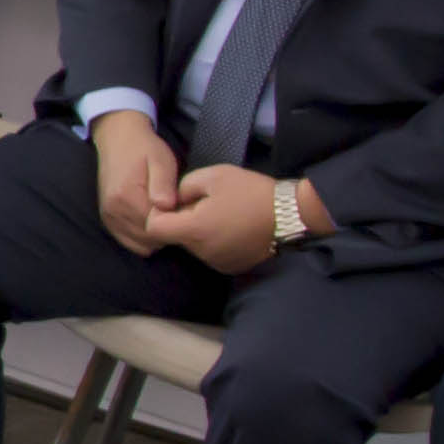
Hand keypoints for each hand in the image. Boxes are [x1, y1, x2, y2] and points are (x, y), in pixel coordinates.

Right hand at [88, 111, 179, 251]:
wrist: (117, 138)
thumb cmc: (144, 148)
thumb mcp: (161, 160)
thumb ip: (164, 183)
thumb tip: (166, 206)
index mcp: (126, 196)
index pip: (156, 228)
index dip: (174, 225)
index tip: (183, 212)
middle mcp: (113, 211)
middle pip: (148, 239)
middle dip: (166, 233)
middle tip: (177, 214)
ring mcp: (108, 217)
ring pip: (139, 244)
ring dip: (155, 236)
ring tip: (165, 216)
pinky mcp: (107, 219)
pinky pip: (128, 242)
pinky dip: (142, 237)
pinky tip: (152, 220)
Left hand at [161, 164, 286, 276]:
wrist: (290, 215)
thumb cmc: (251, 192)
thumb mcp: (214, 176)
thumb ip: (184, 186)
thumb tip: (174, 199)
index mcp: (194, 230)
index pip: (153, 228)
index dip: (158, 213)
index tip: (176, 201)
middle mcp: (201, 252)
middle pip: (174, 237)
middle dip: (181, 220)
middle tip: (204, 202)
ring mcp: (216, 262)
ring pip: (193, 246)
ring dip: (198, 231)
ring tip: (222, 213)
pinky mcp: (230, 267)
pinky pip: (210, 253)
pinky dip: (214, 241)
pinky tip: (232, 227)